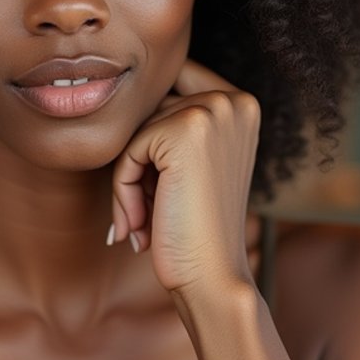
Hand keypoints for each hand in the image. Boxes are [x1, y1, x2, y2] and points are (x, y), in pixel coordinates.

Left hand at [109, 58, 260, 300]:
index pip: (171, 84)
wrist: (212, 276)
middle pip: (149, 107)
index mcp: (242, 104)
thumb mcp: (192, 164)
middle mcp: (234, 100)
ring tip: (144, 218)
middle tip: (146, 208)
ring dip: (128, 176)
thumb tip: (117, 88)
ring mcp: (214, 110)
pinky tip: (140, 223)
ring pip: (135, 129)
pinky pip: (128, 149)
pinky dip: (124, 188)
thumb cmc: (194, 227)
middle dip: (138, 157)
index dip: (150, 131)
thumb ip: (171, 122)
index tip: (156, 184)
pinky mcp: (187, 130)